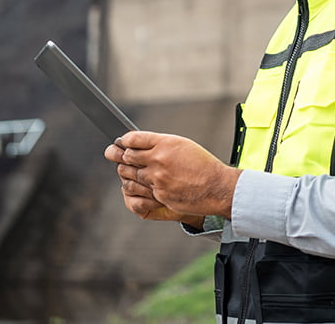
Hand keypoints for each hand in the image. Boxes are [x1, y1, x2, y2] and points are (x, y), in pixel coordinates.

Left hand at [106, 132, 241, 219]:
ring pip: (129, 175)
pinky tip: (138, 185)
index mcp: (165, 143)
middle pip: (126, 157)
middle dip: (120, 157)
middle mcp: (159, 159)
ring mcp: (157, 179)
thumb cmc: (202, 164)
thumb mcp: (183, 145)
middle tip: (116, 155)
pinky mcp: (159, 195)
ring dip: (126, 173)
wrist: (217, 187)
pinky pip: (138, 192)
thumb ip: (160, 144)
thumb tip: (140, 144)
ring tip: (127, 171)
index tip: (122, 143)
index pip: (133, 139)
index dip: (124, 141)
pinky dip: (136, 188)